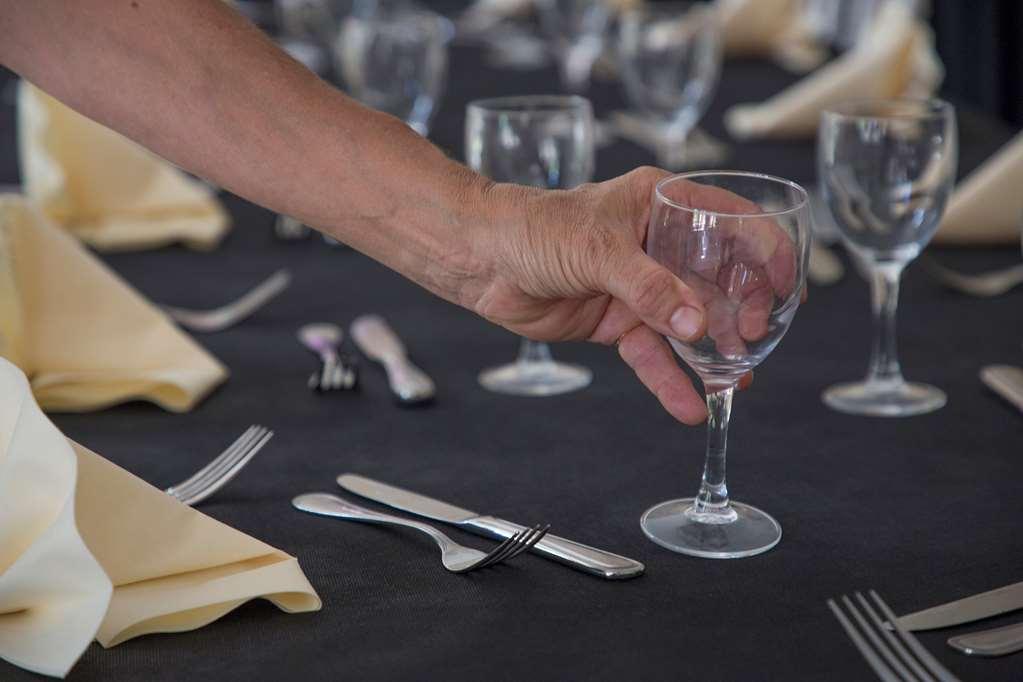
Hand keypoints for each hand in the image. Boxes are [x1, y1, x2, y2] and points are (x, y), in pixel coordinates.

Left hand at [471, 167, 795, 424]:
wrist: (481, 261)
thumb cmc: (534, 229)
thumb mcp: (598, 250)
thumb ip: (650, 288)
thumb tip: (699, 326)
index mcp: (662, 204)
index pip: (732, 221)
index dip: (766, 252)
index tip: (786, 288)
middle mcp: (659, 244)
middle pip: (719, 279)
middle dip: (742, 310)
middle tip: (753, 340)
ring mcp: (640, 285)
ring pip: (690, 322)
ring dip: (714, 352)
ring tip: (738, 383)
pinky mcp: (618, 321)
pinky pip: (652, 353)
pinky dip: (669, 379)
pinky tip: (690, 406)